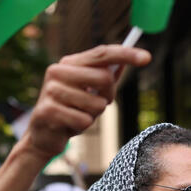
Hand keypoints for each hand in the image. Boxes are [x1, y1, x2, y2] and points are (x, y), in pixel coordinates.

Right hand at [21, 45, 149, 160]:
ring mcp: (50, 90)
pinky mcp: (46, 110)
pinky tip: (69, 126)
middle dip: (108, 96)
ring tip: (78, 116)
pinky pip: (83, 120)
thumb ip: (106, 76)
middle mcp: (57, 72)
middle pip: (103, 78)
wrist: (44, 136)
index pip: (102, 53)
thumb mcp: (90, 92)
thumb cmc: (71, 111)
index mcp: (69, 63)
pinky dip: (82, 127)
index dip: (126, 54)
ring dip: (93, 116)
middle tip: (96, 105)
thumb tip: (124, 61)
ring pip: (96, 103)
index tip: (147, 57)